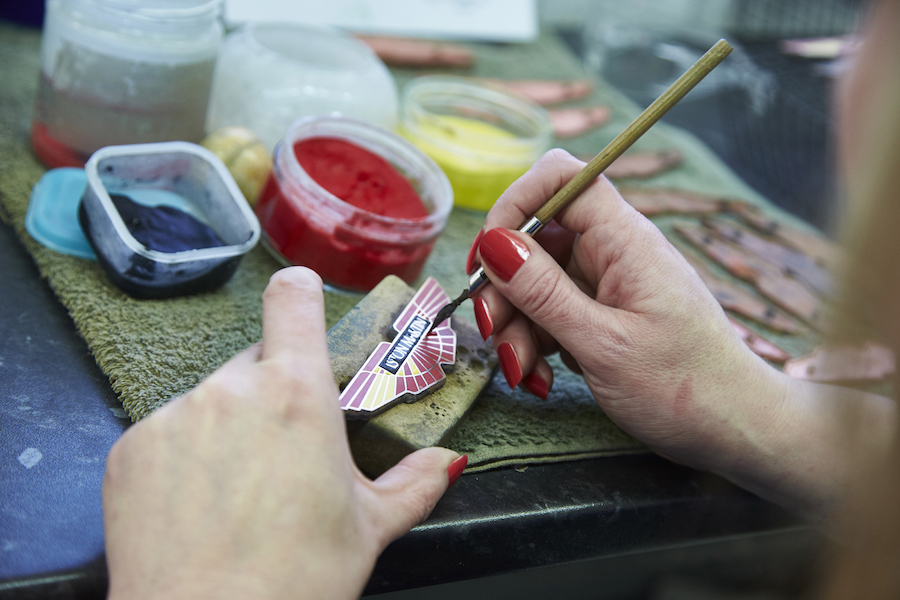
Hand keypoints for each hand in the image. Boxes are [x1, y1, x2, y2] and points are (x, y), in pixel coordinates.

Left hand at [102, 267, 462, 599]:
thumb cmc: (293, 581)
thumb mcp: (369, 528)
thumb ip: (415, 482)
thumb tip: (448, 462)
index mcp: (295, 393)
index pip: (292, 299)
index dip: (300, 294)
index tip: (302, 300)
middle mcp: (230, 390)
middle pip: (257, 361)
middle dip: (273, 392)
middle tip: (285, 452)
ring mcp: (173, 416)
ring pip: (212, 398)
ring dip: (229, 426)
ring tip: (240, 491)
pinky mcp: (131, 447)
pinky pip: (168, 431)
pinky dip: (184, 455)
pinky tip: (200, 505)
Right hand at [469, 149, 788, 473]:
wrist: (736, 429)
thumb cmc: (685, 388)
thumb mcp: (603, 344)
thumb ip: (544, 293)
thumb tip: (492, 243)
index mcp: (625, 240)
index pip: (560, 177)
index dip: (515, 203)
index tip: (488, 256)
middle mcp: (614, 252)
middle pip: (536, 238)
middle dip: (504, 286)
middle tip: (493, 333)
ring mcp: (607, 283)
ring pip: (536, 281)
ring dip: (516, 325)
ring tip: (524, 372)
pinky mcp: (603, 314)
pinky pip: (552, 312)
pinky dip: (536, 342)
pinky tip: (542, 377)